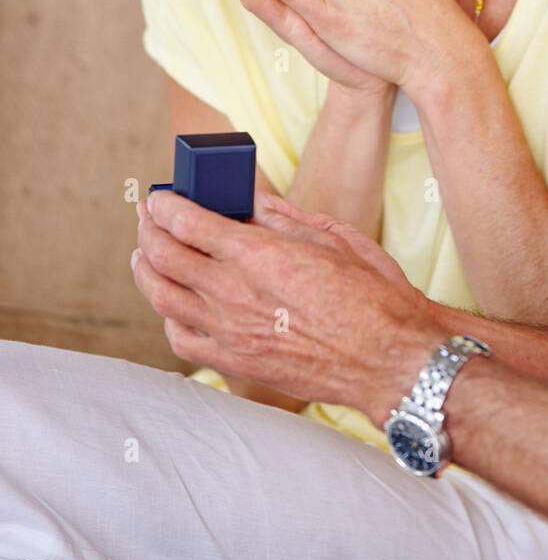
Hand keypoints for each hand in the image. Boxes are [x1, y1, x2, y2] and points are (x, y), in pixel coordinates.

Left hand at [132, 190, 442, 421]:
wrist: (388, 358)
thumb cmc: (370, 295)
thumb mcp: (331, 237)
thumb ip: (282, 217)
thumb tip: (251, 199)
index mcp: (257, 254)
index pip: (187, 222)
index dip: (165, 204)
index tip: (159, 196)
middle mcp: (233, 293)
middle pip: (164, 255)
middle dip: (149, 229)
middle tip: (148, 217)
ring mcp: (229, 332)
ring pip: (162, 297)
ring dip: (146, 269)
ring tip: (146, 254)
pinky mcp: (235, 363)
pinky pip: (181, 339)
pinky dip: (168, 316)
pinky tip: (174, 303)